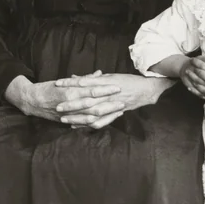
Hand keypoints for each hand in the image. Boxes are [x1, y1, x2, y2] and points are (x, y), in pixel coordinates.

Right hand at [7, 74, 121, 124]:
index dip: (105, 89)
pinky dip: (96, 122)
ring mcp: (69, 115)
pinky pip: (85, 124)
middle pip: (94, 105)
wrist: (32, 101)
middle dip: (110, 103)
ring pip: (91, 116)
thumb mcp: (65, 81)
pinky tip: (107, 120)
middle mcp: (70, 104)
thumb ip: (83, 79)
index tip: (118, 87)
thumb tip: (99, 74)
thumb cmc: (49, 88)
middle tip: (124, 100)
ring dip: (106, 114)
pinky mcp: (68, 121)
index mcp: (70, 91)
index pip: (91, 90)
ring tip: (119, 110)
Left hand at [53, 72, 173, 127]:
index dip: (71, 83)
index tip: (58, 84)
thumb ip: (91, 78)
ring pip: (93, 113)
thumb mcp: (109, 76)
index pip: (85, 82)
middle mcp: (108, 94)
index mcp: (106, 82)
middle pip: (87, 99)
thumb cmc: (127, 81)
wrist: (147, 90)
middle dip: (72, 104)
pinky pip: (101, 121)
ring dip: (78, 117)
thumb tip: (74, 78)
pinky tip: (78, 127)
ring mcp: (113, 105)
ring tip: (65, 119)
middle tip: (58, 107)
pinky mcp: (116, 113)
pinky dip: (89, 125)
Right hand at [180, 56, 204, 98]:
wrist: (184, 66)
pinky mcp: (185, 80)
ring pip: (196, 81)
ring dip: (203, 89)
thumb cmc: (201, 63)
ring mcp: (188, 73)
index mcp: (200, 58)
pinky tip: (204, 97)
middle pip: (201, 72)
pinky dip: (197, 93)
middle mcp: (193, 66)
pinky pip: (191, 87)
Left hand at [190, 56, 204, 101]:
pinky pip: (202, 91)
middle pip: (200, 72)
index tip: (193, 61)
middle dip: (193, 70)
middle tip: (186, 69)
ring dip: (192, 78)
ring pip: (200, 81)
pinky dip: (195, 88)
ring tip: (187, 76)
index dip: (198, 63)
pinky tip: (191, 87)